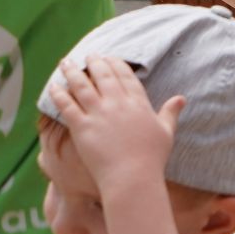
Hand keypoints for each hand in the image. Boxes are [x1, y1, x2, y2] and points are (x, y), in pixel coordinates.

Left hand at [43, 56, 184, 201]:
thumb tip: (181, 98)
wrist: (132, 178)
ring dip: (73, 72)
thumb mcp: (166, 132)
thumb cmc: (151, 159)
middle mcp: (117, 103)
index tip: (109, 57)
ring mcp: (99, 114)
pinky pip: (67, 106)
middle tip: (88, 55)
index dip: (115, 63)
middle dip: (94, 62)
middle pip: (103, 75)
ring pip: (82, 86)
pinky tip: (53, 87)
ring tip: (66, 63)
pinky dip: (59, 94)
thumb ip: (170, 112)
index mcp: (138, 102)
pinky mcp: (82, 127)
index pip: (125, 75)